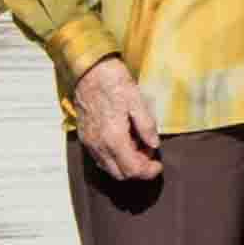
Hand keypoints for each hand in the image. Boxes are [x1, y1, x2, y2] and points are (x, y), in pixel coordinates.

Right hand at [70, 58, 161, 182]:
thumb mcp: (137, 100)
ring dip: (126, 164)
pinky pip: (100, 158)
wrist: (88, 69)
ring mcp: (90, 143)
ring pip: (109, 168)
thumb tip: (154, 144)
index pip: (133, 170)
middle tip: (149, 152)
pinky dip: (114, 158)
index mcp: (114, 138)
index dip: (148, 171)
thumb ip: (146, 125)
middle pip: (120, 174)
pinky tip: (123, 141)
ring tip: (137, 145)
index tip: (158, 164)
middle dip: (138, 169)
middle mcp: (99, 145)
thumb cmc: (112, 81)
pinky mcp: (85, 137)